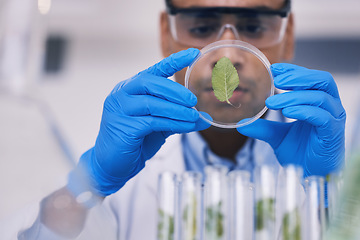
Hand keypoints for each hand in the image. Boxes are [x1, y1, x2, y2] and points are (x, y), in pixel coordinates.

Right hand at [69, 48, 209, 196]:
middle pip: (150, 83)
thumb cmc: (135, 141)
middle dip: (175, 91)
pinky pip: (152, 121)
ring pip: (152, 103)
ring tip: (193, 116)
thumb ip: (177, 118)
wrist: (112, 165)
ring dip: (177, 110)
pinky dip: (173, 123)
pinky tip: (187, 126)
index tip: (193, 54)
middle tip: (193, 100)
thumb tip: (204, 117)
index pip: (153, 71)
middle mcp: (122, 95)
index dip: (174, 61)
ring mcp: (119, 110)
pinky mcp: (123, 127)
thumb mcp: (159, 125)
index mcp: (130, 89)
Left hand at [237, 63, 344, 176]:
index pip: (310, 78)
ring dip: (295, 96)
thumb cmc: (301, 153)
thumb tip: (242, 124)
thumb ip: (262, 128)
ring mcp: (333, 119)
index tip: (274, 69)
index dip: (293, 70)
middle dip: (298, 76)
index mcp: (317, 104)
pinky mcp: (332, 132)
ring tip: (273, 102)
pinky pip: (321, 116)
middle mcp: (329, 107)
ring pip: (319, 96)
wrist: (311, 176)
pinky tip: (287, 112)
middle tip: (277, 79)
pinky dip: (303, 111)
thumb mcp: (277, 136)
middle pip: (321, 80)